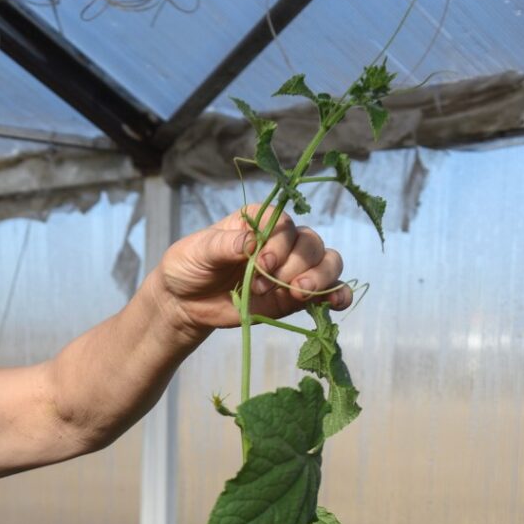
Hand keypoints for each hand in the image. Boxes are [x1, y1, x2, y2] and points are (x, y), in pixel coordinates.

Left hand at [146, 204, 351, 338]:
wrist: (185, 301)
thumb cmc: (189, 267)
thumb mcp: (197, 252)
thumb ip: (223, 246)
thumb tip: (250, 242)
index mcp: (258, 221)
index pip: (284, 221)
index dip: (279, 243)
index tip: (260, 263)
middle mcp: (281, 240)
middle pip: (310, 243)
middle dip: (294, 265)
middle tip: (264, 285)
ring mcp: (292, 268)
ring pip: (327, 262)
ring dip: (319, 278)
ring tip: (298, 293)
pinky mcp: (295, 295)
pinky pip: (330, 290)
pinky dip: (338, 294)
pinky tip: (336, 303)